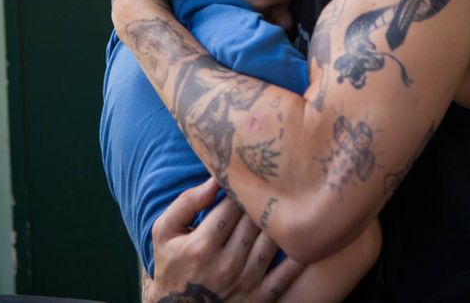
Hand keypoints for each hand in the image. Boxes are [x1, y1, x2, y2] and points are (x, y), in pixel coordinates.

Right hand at [148, 179, 303, 301]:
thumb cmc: (171, 265)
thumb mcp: (164, 231)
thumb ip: (186, 202)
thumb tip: (215, 180)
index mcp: (202, 245)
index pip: (234, 204)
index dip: (243, 188)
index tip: (249, 179)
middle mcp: (226, 264)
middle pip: (256, 220)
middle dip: (263, 201)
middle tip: (271, 186)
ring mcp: (245, 282)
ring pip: (273, 241)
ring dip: (281, 221)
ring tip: (285, 205)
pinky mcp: (261, 298)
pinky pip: (288, 273)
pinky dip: (299, 254)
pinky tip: (304, 235)